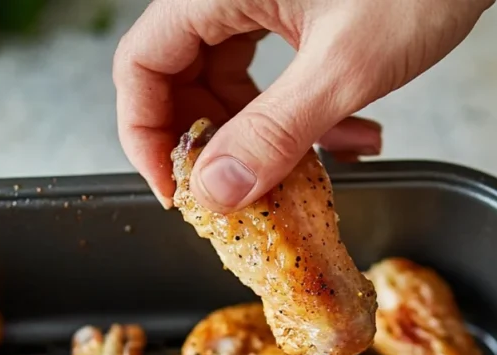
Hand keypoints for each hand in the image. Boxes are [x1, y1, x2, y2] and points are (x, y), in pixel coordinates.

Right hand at [113, 0, 492, 210]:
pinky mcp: (299, 11)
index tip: (178, 192)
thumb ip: (278, 131)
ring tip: (317, 169)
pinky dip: (306, 115)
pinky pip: (277, 74)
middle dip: (216, 144)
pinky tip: (354, 137)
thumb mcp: (346, 65)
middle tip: (245, 193)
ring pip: (233, 82)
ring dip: (269, 137)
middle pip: (182, 76)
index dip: (148, 135)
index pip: (142, 63)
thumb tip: (218, 188)